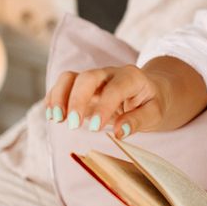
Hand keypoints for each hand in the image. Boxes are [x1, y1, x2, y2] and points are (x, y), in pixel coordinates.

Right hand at [44, 65, 165, 135]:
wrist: (150, 91)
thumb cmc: (152, 103)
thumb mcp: (155, 113)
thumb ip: (139, 120)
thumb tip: (119, 132)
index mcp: (131, 77)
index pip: (114, 88)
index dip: (104, 106)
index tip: (96, 127)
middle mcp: (109, 74)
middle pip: (87, 78)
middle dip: (77, 100)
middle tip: (73, 125)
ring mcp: (93, 80)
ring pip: (70, 78)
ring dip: (59, 97)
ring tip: (57, 119)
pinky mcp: (82, 88)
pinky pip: (63, 86)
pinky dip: (54, 98)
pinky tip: (52, 115)